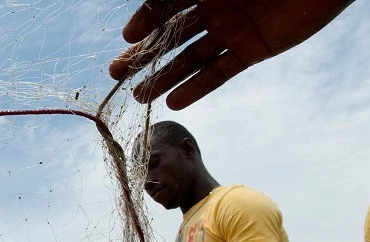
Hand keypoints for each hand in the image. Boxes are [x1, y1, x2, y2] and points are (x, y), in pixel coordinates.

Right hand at [110, 0, 352, 109]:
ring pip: (190, 58)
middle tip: (116, 73)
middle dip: (143, 54)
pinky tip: (174, 103)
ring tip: (140, 96)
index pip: (164, 5)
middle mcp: (214, 7)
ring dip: (165, 78)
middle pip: (170, 36)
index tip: (128, 35)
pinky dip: (198, 88)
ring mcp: (232, 31)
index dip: (145, 20)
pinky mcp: (253, 51)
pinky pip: (219, 72)